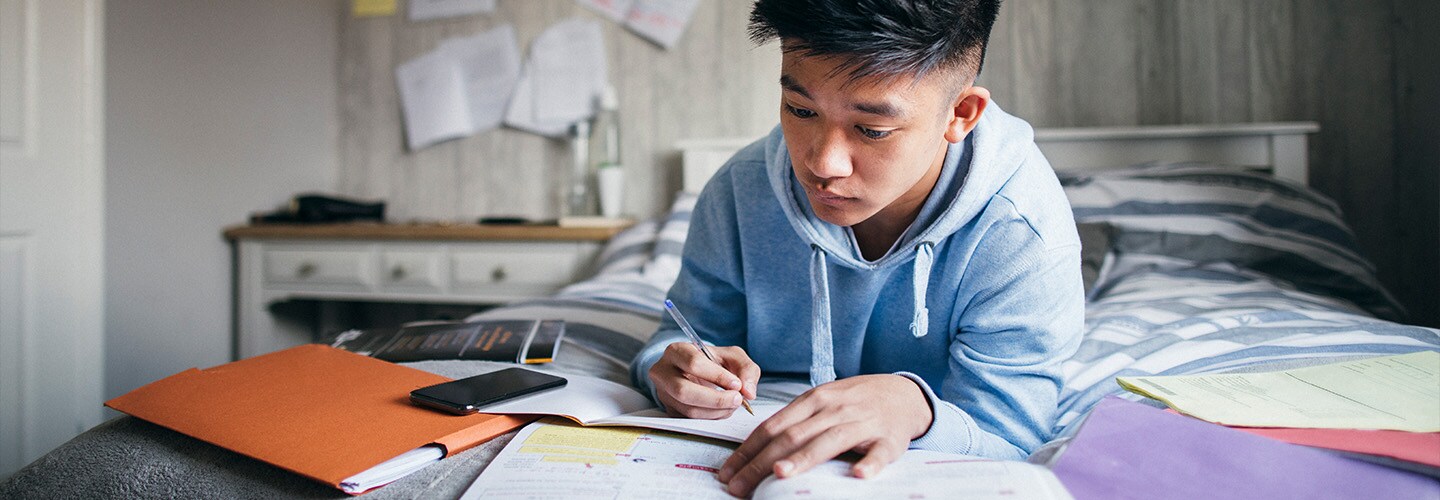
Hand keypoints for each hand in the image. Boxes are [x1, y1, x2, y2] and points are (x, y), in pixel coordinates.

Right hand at [647, 342, 760, 418]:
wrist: (699, 373)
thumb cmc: (714, 362)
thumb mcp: (732, 357)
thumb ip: (746, 369)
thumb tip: (748, 392)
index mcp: (676, 352)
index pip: (693, 363)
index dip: (717, 376)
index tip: (737, 384)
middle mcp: (663, 372)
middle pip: (684, 391)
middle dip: (715, 399)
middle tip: (737, 399)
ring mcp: (664, 394)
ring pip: (688, 409)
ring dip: (716, 411)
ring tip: (733, 404)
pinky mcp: (670, 410)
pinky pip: (691, 420)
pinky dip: (712, 418)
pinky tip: (723, 410)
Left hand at [716, 374, 931, 496]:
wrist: (902, 393)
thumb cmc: (853, 402)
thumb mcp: (820, 403)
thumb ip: (793, 422)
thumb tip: (755, 450)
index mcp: (812, 401)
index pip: (772, 427)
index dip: (747, 451)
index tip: (726, 472)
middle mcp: (833, 409)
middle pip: (792, 436)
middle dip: (760, 463)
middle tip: (738, 486)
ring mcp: (862, 423)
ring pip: (829, 441)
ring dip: (803, 459)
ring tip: (780, 475)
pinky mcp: (889, 439)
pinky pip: (879, 452)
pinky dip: (870, 463)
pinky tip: (859, 475)